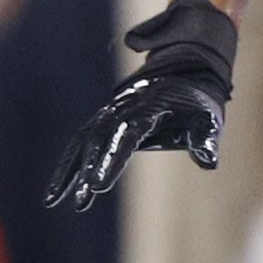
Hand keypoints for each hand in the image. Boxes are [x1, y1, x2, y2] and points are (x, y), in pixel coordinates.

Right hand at [45, 0, 236, 210]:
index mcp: (150, 108)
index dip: (112, 160)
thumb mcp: (210, 118)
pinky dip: (70, 162)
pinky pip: (83, 139)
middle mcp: (125, 108)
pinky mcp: (107, 117)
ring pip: (85, 140)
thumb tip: (209, 162)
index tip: (99, 185)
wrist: (188, 62)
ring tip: (53, 200)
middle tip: (81, 200)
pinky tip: (61, 189)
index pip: (127, 136)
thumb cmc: (200, 98)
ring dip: (69, 169)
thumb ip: (205, 139)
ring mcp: (113, 110)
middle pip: (100, 139)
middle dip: (88, 169)